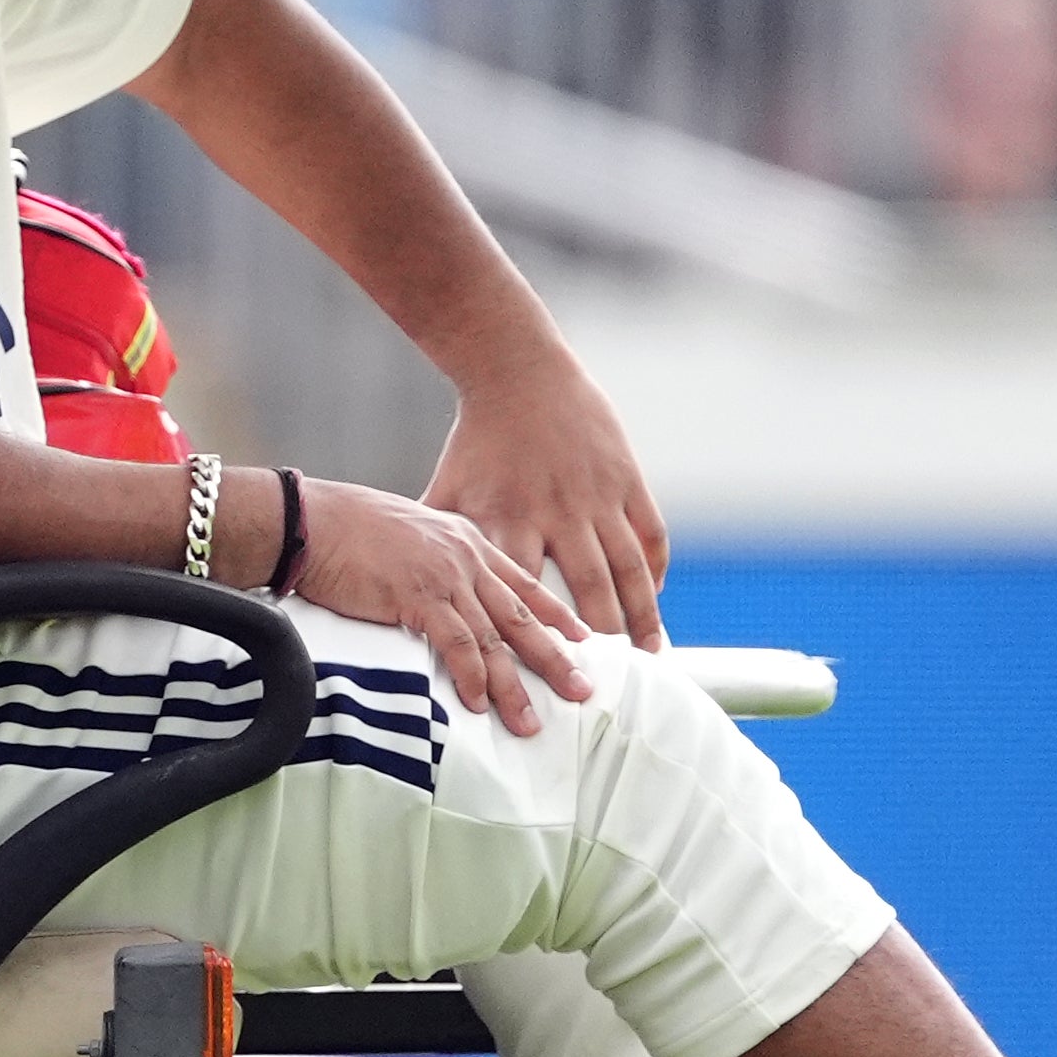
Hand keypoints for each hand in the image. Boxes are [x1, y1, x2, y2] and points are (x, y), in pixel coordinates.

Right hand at [285, 478, 592, 735]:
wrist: (313, 519)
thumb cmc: (347, 527)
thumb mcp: (407, 533)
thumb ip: (432, 559)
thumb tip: (433, 589)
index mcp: (467, 541)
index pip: (522, 583)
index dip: (554, 615)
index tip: (581, 639)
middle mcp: (466, 559)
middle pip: (522, 617)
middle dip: (555, 658)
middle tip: (582, 691)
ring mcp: (446, 577)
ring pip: (494, 639)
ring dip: (514, 686)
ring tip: (531, 721)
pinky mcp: (419, 597)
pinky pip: (456, 644)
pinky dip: (470, 678)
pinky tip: (479, 704)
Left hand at [423, 361, 668, 649]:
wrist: (517, 372)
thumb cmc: (477, 439)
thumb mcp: (448, 489)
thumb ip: (437, 540)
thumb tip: (403, 588)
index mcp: (508, 520)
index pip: (522, 594)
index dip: (534, 637)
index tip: (541, 677)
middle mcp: (556, 513)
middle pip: (584, 591)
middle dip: (598, 642)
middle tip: (608, 684)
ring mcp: (596, 496)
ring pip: (627, 569)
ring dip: (640, 616)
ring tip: (649, 657)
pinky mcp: (625, 478)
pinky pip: (649, 534)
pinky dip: (654, 571)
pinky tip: (652, 600)